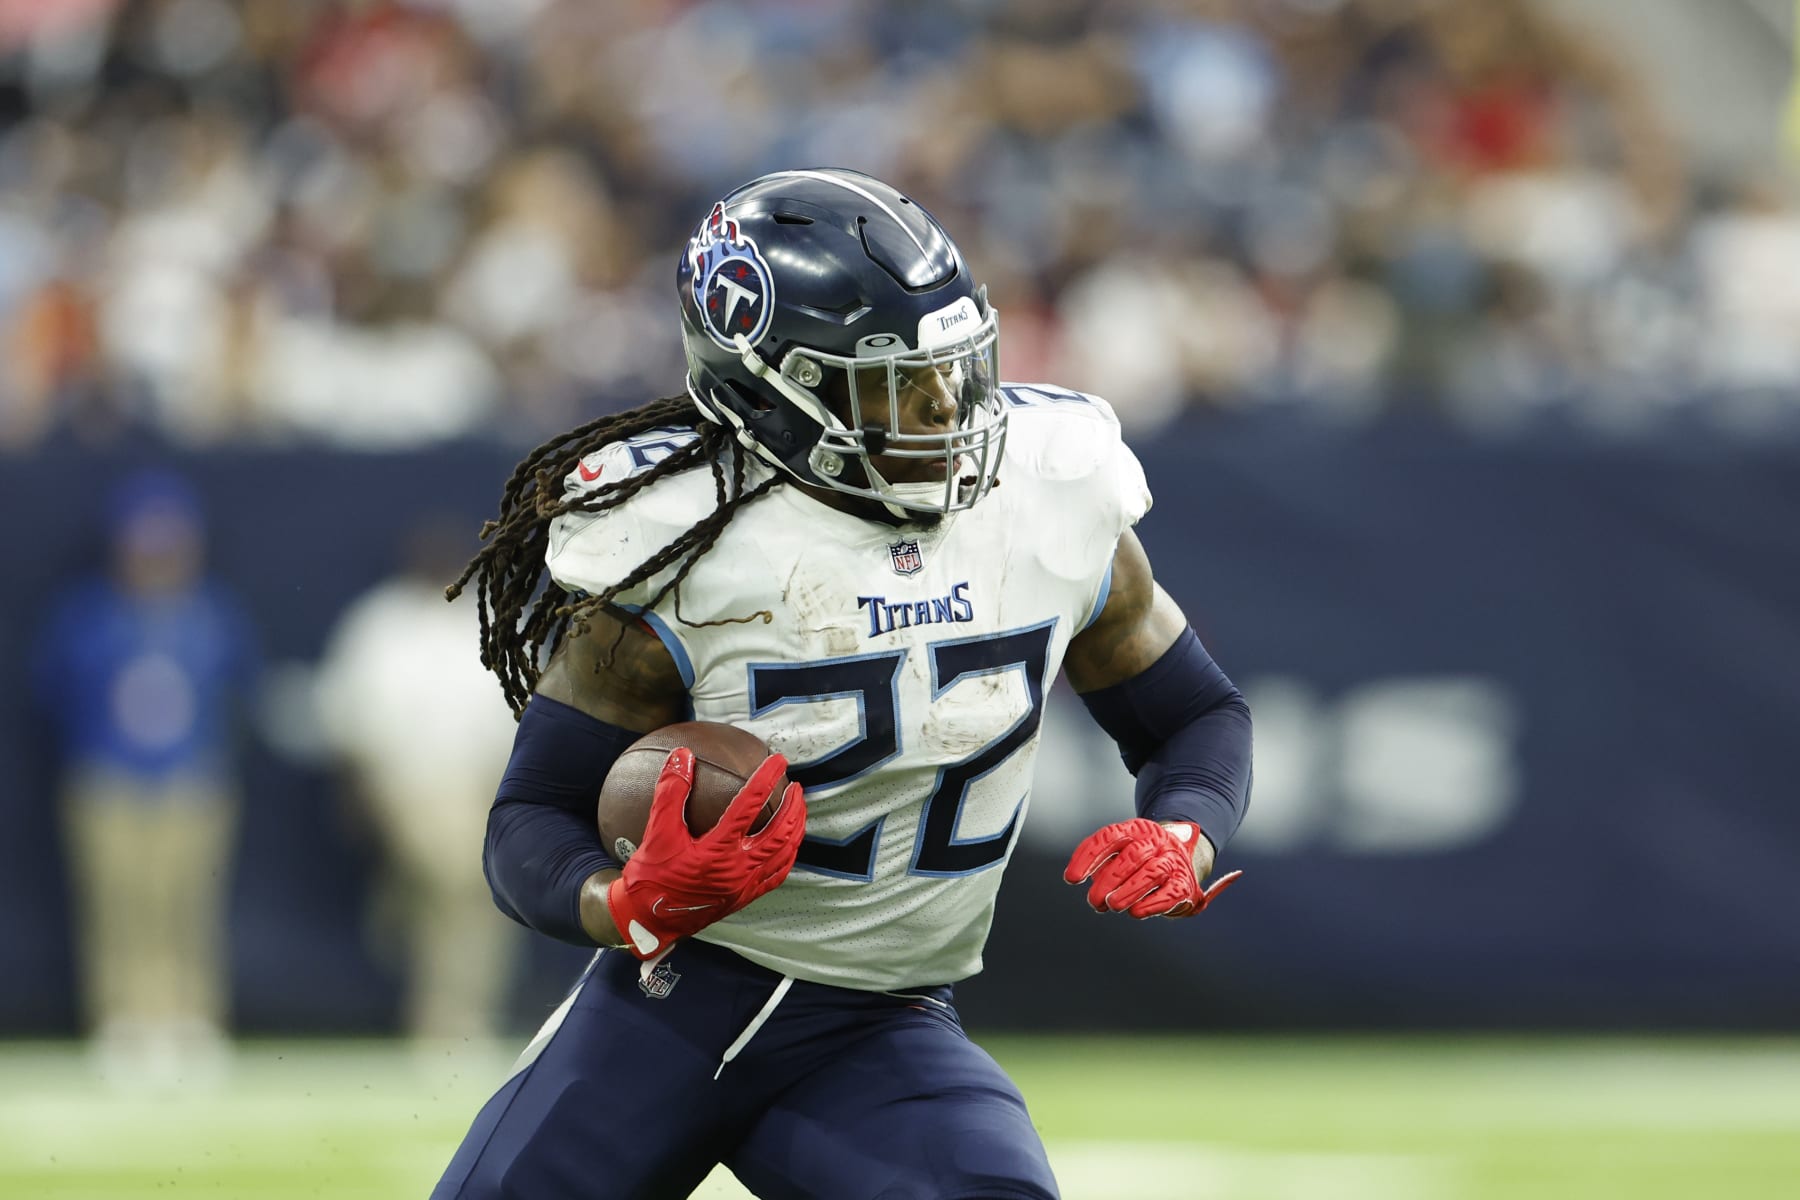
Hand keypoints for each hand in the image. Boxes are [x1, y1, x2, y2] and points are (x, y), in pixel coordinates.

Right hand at [607, 747, 805, 958]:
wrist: (647, 921)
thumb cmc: (650, 878)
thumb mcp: (656, 832)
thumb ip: (670, 793)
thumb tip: (681, 756)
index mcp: (717, 850)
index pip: (749, 806)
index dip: (766, 779)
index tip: (778, 760)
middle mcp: (737, 869)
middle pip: (779, 832)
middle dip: (793, 806)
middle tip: (796, 786)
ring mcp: (744, 886)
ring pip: (784, 854)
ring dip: (795, 828)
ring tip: (799, 809)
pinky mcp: (744, 898)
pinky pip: (776, 875)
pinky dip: (788, 856)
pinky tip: (789, 845)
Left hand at [1063, 818, 1240, 918]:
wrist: (1183, 862)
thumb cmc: (1141, 861)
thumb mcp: (1121, 854)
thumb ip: (1103, 866)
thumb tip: (1089, 885)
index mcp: (1135, 829)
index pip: (1108, 837)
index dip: (1088, 857)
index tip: (1071, 878)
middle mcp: (1156, 841)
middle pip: (1132, 855)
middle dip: (1109, 880)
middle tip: (1094, 901)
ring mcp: (1173, 860)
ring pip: (1153, 872)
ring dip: (1129, 891)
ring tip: (1112, 906)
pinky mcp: (1184, 883)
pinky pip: (1170, 892)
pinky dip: (1152, 903)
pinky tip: (1136, 912)